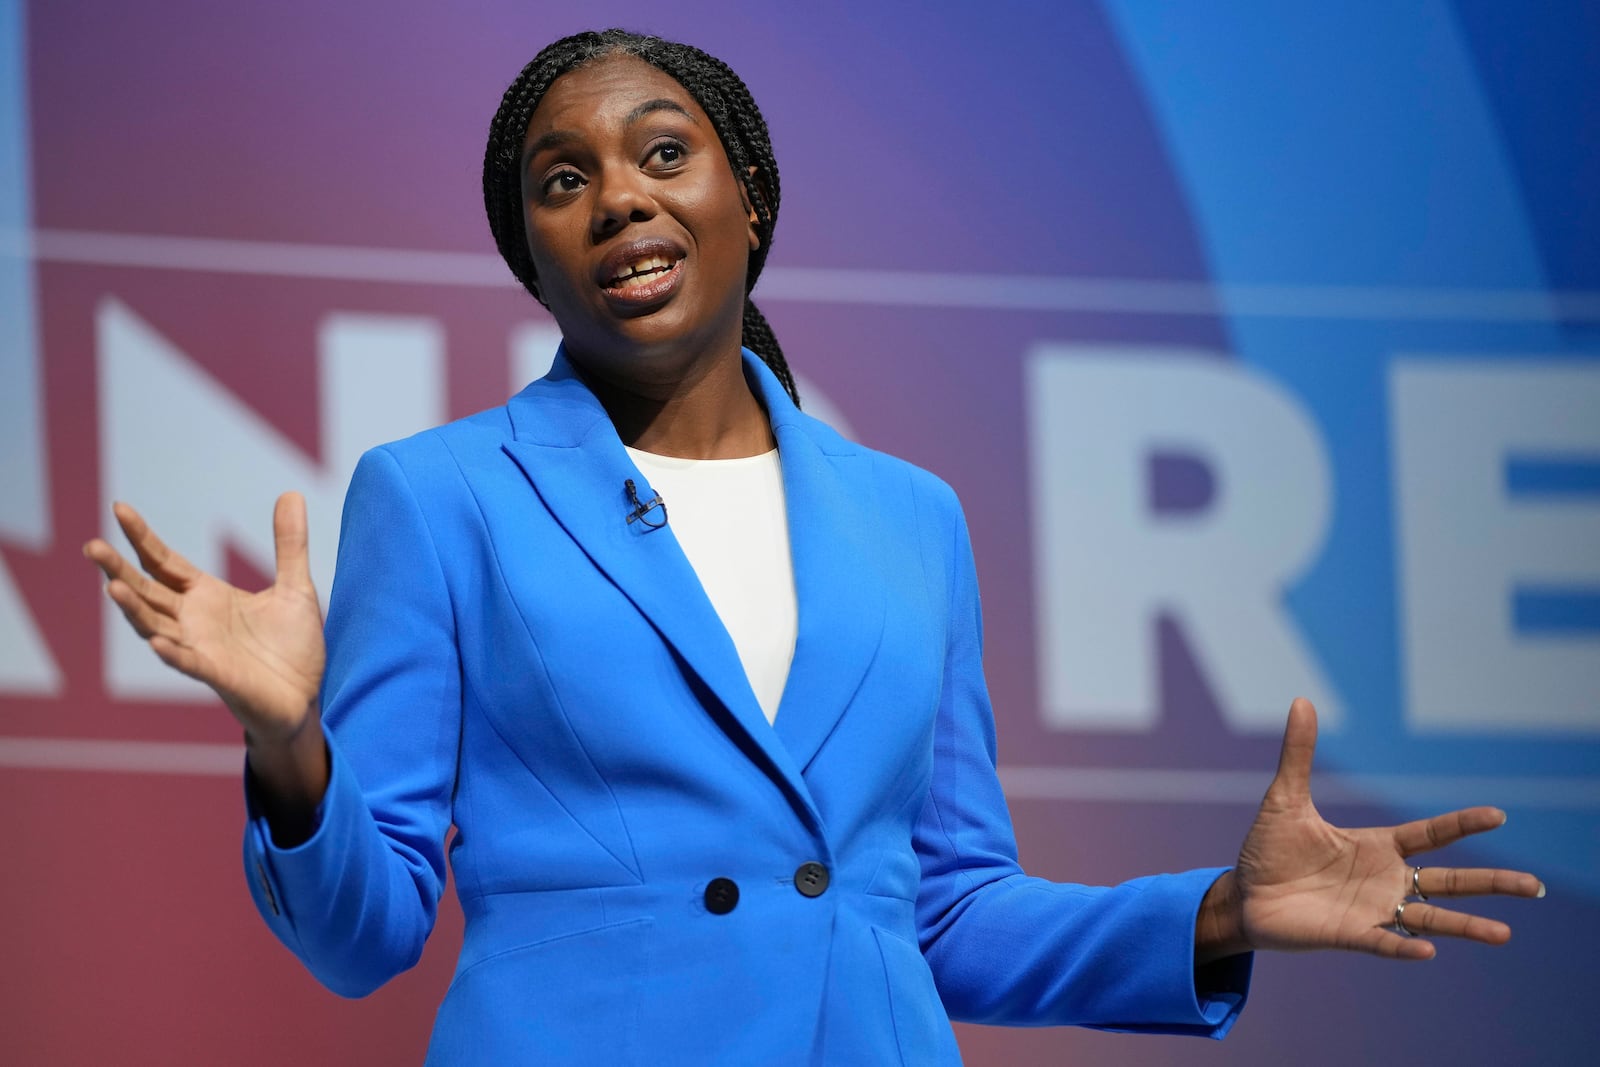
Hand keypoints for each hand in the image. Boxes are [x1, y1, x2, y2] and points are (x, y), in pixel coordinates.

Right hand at [84, 494, 325, 743]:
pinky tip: (159, 641)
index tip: (118, 508)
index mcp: (206, 597)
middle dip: (118, 570)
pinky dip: (173, 652)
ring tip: (112, 587)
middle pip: (146, 591)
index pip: (164, 562)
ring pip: (155, 626)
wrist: (306, 697)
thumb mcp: (296, 587)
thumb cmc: (293, 646)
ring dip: (134, 609)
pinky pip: (189, 663)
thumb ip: (289, 544)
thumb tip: (291, 493)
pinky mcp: (217, 675)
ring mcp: (200, 649)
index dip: (142, 538)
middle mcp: (193, 621)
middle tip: (91, 546)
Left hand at [1199, 698, 1543, 962]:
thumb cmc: (1269, 850)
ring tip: (1503, 933)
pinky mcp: (1349, 935)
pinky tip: (1429, 951)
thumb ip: (1299, 754)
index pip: (1431, 835)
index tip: (1498, 815)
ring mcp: (1371, 910)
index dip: (1463, 824)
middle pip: (1449, 881)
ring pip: (1430, 920)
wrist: (1244, 895)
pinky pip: (1384, 944)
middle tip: (1533, 886)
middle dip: (1491, 882)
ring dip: (1465, 926)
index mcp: (1378, 847)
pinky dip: (1405, 948)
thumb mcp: (1286, 798)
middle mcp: (1385, 880)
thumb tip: (1302, 701)